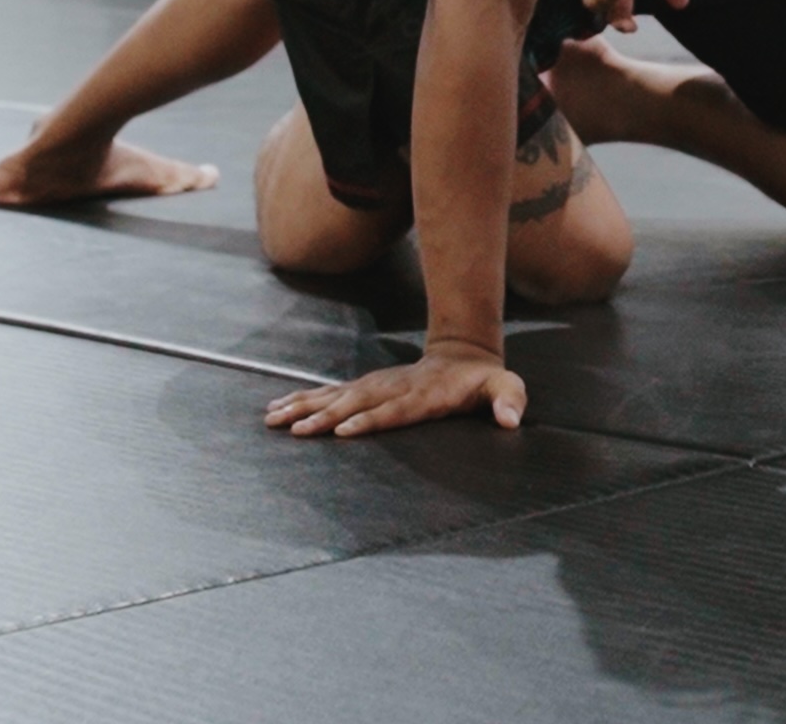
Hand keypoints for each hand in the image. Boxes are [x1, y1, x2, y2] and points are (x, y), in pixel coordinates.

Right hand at [264, 340, 526, 436]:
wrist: (465, 353)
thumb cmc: (484, 381)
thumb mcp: (506, 386)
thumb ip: (509, 401)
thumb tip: (512, 420)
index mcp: (425, 395)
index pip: (395, 409)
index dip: (371, 419)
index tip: (344, 430)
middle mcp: (395, 388)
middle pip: (357, 402)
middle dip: (326, 416)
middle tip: (296, 430)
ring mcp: (378, 384)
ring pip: (337, 395)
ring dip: (305, 406)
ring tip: (274, 419)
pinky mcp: (366, 386)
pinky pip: (331, 392)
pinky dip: (304, 399)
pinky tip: (278, 408)